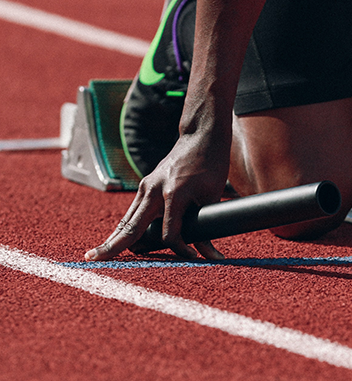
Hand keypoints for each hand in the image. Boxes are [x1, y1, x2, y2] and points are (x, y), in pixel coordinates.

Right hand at [84, 132, 229, 260]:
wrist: (201, 137)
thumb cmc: (211, 165)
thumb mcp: (212, 196)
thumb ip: (207, 225)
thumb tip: (209, 254)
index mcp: (173, 194)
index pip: (169, 234)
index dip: (181, 250)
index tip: (193, 258)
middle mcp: (154, 190)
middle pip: (131, 227)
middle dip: (113, 246)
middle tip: (93, 260)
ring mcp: (147, 186)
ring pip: (127, 219)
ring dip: (114, 238)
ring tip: (96, 255)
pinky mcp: (146, 185)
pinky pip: (132, 211)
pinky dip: (125, 227)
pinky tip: (115, 240)